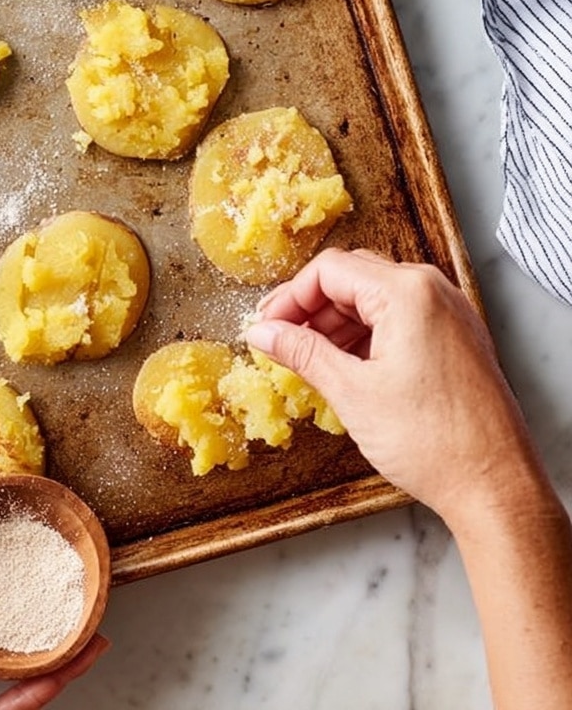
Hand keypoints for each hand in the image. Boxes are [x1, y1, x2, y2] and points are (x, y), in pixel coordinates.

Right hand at [244, 248, 543, 525]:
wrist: (496, 487)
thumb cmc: (432, 442)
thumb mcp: (352, 392)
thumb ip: (302, 352)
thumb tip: (263, 334)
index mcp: (408, 293)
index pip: (329, 270)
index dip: (289, 297)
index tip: (266, 327)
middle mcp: (434, 291)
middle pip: (353, 277)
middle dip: (311, 308)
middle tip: (280, 340)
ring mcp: (450, 313)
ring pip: (376, 297)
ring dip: (337, 323)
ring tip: (308, 359)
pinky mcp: (457, 338)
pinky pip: (401, 317)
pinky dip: (367, 335)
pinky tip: (346, 365)